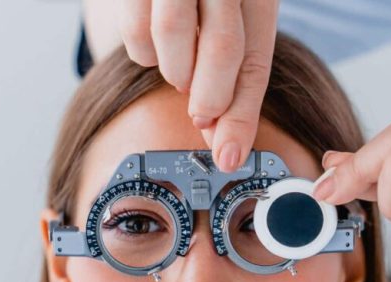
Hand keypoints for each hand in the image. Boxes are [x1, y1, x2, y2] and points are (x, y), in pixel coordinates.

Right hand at [118, 0, 278, 171]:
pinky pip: (136, 30)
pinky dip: (142, 52)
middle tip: (200, 115)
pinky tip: (154, 45)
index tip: (228, 157)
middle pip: (223, 48)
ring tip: (178, 67)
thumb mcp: (234, 24)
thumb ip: (232, 76)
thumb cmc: (205, 2)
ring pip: (173, 37)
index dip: (242, 117)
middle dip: (209, 97)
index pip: (255, 61)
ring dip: (174, 70)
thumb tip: (224, 145)